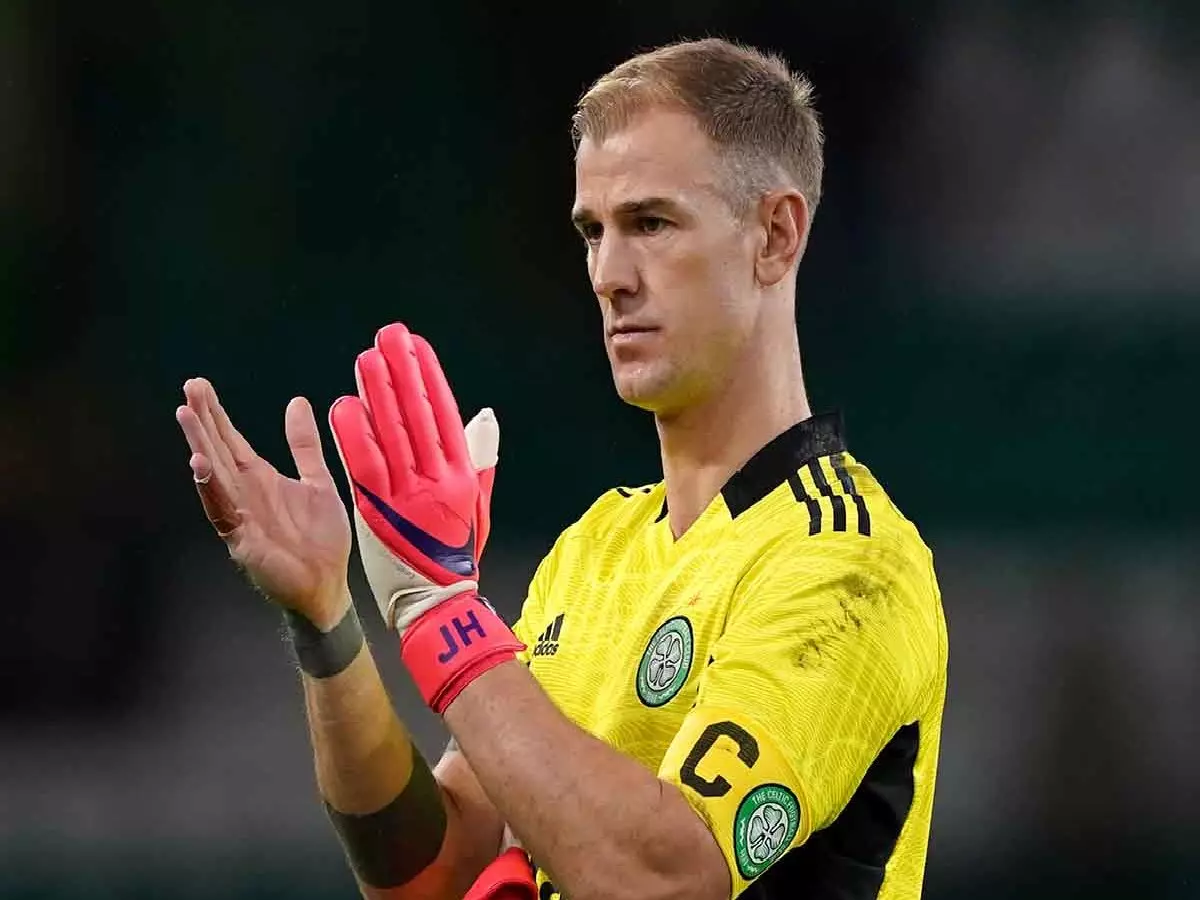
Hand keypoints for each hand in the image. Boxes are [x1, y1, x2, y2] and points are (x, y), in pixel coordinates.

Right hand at [175, 378, 351, 626]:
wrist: (327, 584)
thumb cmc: (321, 538)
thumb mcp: (318, 481)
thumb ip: (304, 445)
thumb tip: (297, 402)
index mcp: (261, 478)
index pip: (231, 440)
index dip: (216, 414)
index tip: (199, 386)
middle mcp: (245, 493)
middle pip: (217, 449)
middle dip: (202, 420)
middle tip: (189, 388)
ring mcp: (240, 515)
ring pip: (213, 475)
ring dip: (199, 445)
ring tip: (186, 416)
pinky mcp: (242, 540)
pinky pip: (222, 511)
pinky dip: (211, 489)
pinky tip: (200, 466)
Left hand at [329, 323, 497, 631]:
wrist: (437, 603)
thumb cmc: (455, 554)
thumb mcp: (477, 504)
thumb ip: (478, 458)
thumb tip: (481, 415)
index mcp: (462, 474)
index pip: (445, 414)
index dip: (430, 378)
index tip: (417, 346)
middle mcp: (439, 480)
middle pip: (418, 416)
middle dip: (403, 373)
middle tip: (388, 337)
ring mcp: (410, 496)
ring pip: (392, 434)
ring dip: (378, 394)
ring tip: (366, 359)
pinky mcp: (381, 513)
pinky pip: (366, 468)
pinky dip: (354, 437)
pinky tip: (343, 407)